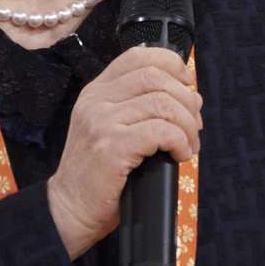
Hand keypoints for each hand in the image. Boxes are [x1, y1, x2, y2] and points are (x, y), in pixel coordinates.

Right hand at [45, 47, 199, 258]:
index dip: (172, 65)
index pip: (139, 56)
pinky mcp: (111, 146)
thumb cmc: (99, 175)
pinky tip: (180, 155)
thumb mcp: (111, 130)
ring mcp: (101, 121)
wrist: (70, 209)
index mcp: (97, 91)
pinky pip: (161, 131)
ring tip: (189, 145)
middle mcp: (96, 100)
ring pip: (163, 104)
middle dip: (186, 100)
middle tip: (195, 126)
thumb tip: (192, 97)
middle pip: (157, 77)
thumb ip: (141, 108)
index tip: (187, 86)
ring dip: (187, 125)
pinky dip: (180, 142)